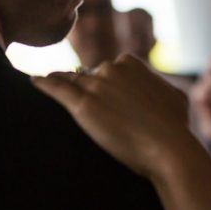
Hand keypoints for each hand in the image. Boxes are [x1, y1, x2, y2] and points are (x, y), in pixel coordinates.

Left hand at [33, 54, 204, 179]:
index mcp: (130, 62)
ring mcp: (95, 86)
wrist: (168, 147)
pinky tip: (35, 82)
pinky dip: (44, 84)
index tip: (102, 93)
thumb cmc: (175, 125)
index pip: (109, 69)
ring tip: (46, 83)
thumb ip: (159, 85)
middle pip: (89, 75)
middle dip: (88, 87)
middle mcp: (111, 68)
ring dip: (59, 81)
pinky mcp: (82, 105)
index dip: (106, 83)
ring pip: (71, 81)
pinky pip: (57, 89)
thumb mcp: (174, 94)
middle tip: (85, 102)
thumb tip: (158, 87)